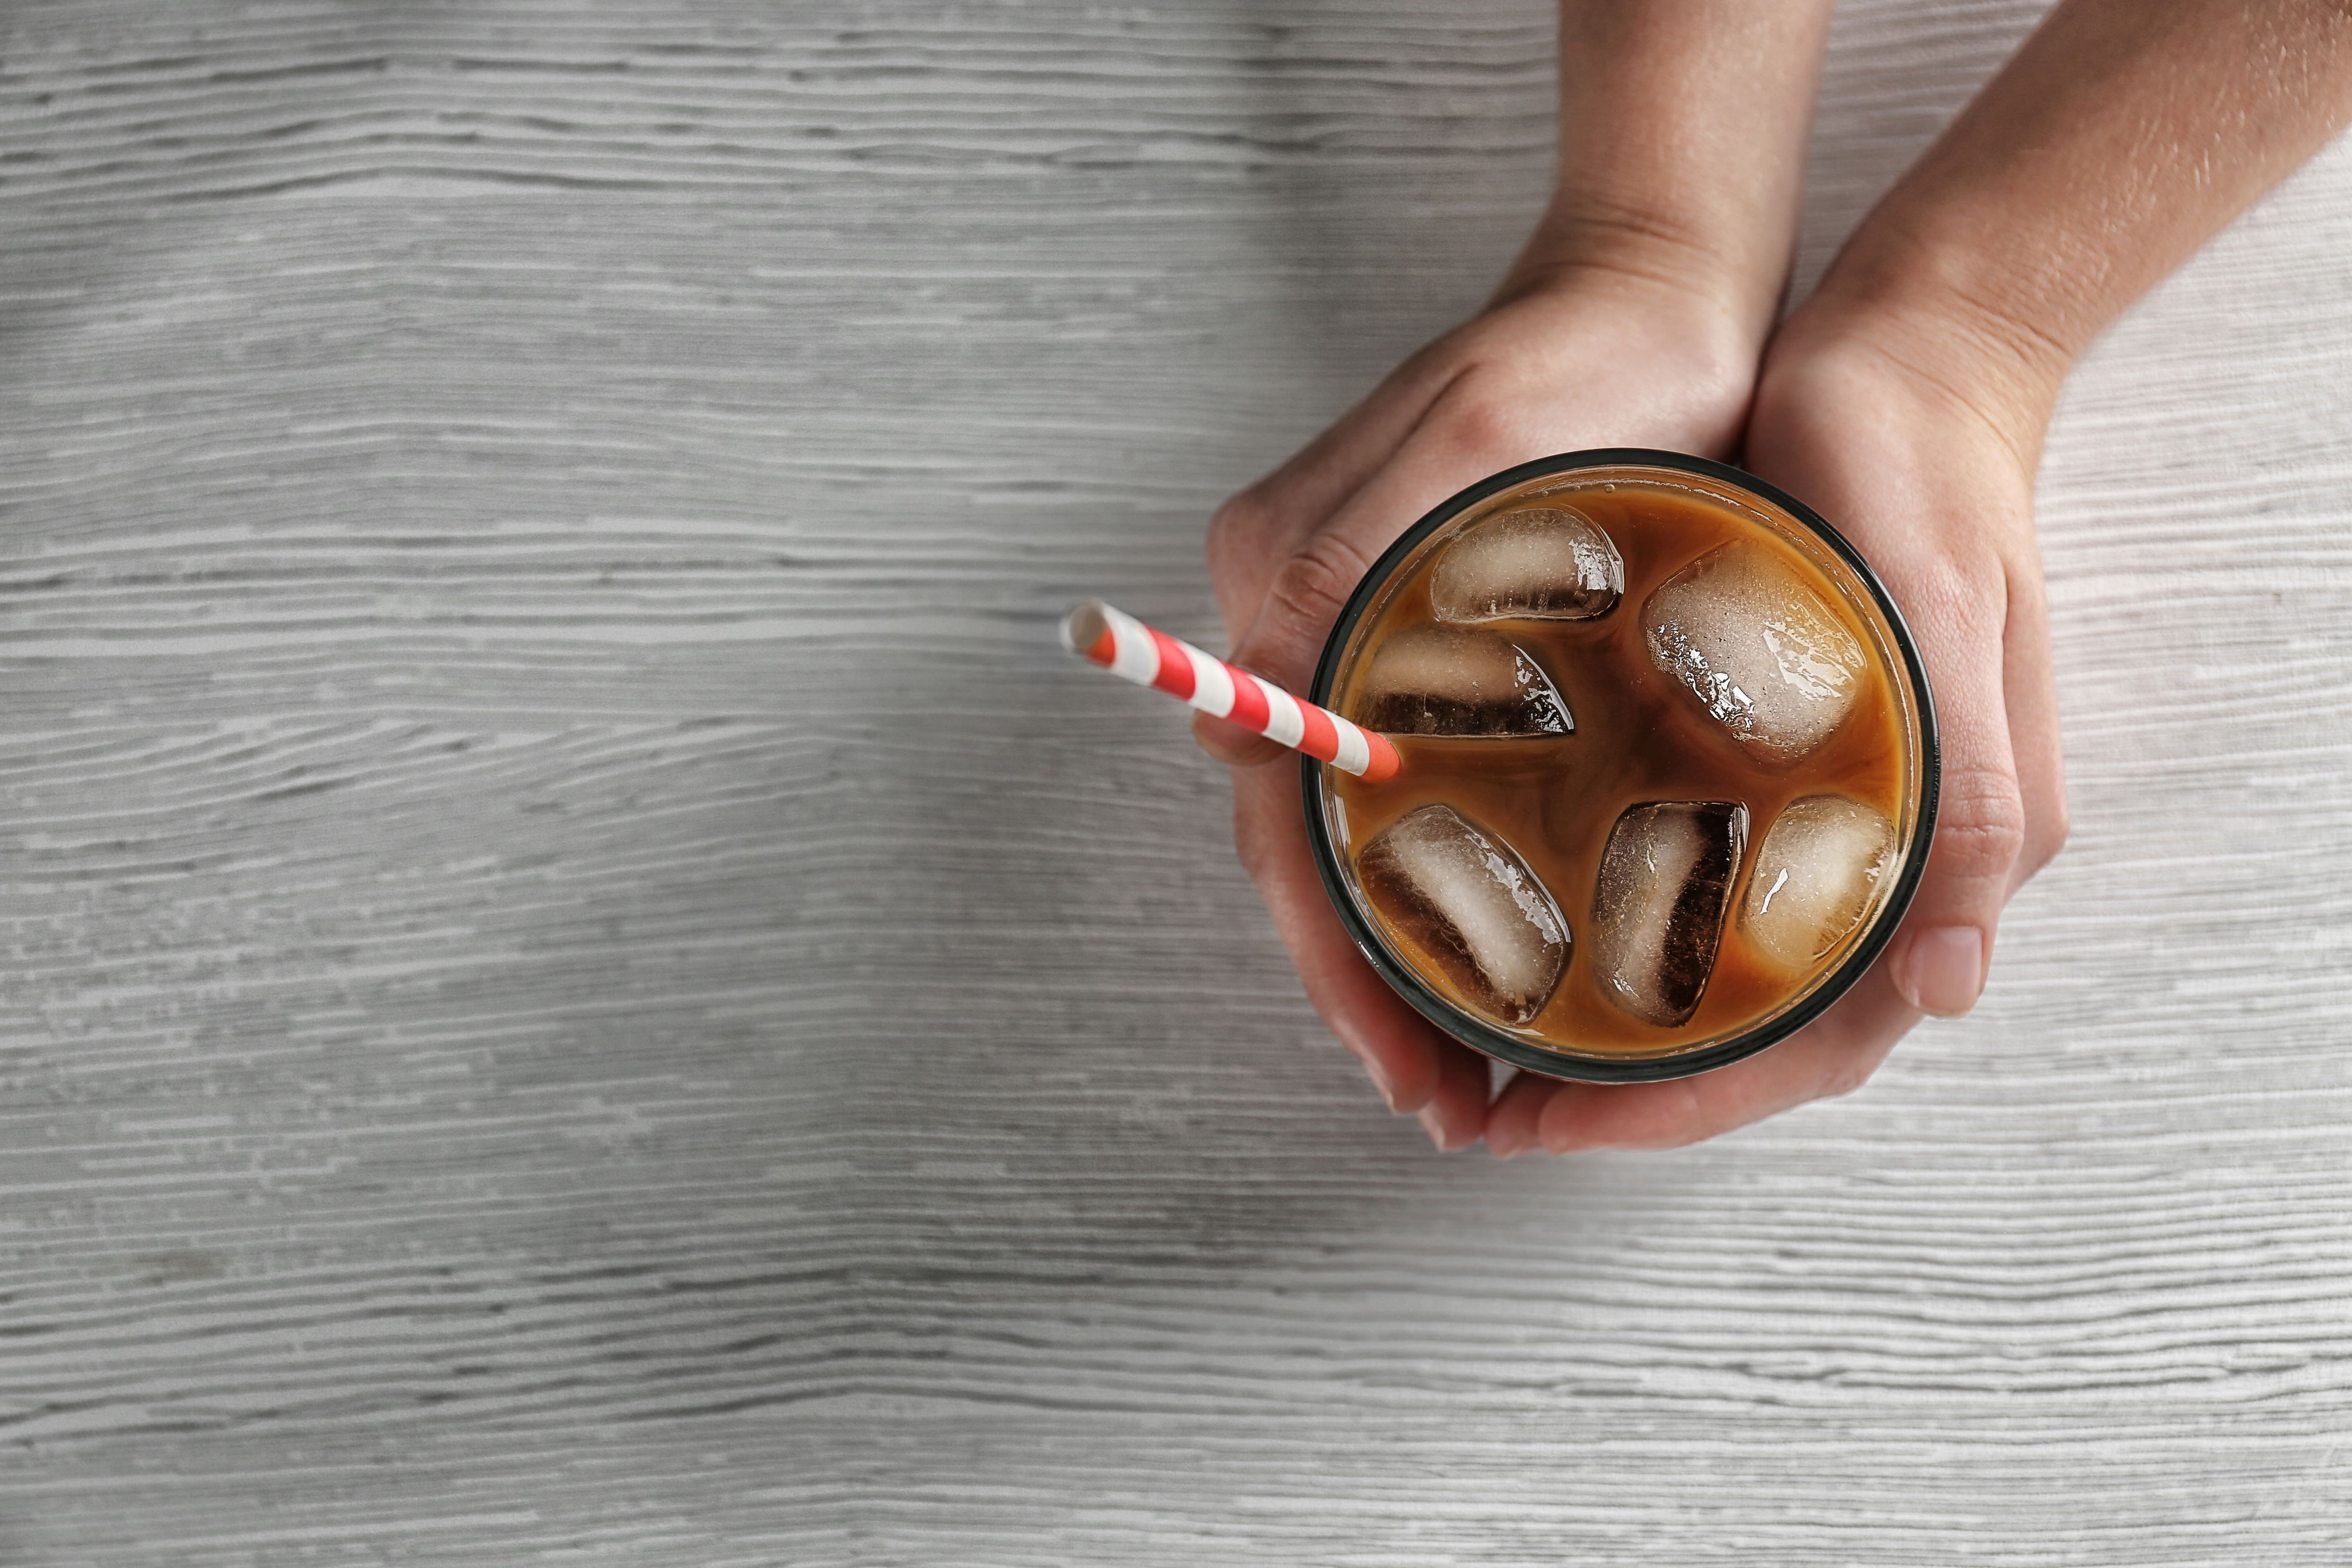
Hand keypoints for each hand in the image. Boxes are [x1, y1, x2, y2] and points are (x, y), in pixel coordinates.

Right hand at [1196, 265, 1757, 1150]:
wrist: (1668, 287)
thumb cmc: (1590, 360)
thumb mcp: (1465, 445)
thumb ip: (1335, 574)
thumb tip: (1238, 730)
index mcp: (1289, 590)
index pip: (1287, 818)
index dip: (1337, 956)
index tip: (1407, 1064)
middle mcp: (1309, 625)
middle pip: (1314, 845)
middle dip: (1369, 981)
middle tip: (1447, 1101)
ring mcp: (1369, 637)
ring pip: (1364, 832)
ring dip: (1406, 949)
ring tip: (1472, 1064)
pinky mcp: (1439, 642)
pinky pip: (1421, 789)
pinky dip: (1451, 880)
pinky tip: (1507, 945)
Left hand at [1480, 301, 2070, 1153]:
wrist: (1908, 364)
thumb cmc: (1926, 481)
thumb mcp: (1946, 623)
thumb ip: (1966, 804)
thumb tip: (1950, 985)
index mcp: (1945, 850)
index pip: (1810, 1041)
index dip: (1678, 1105)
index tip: (1551, 1119)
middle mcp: (1878, 852)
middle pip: (1744, 1026)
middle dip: (1618, 1087)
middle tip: (1481, 1100)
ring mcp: (1813, 808)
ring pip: (1705, 965)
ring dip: (1599, 1018)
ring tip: (1476, 1040)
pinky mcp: (1758, 757)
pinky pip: (1679, 872)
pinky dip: (1600, 918)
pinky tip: (1513, 916)